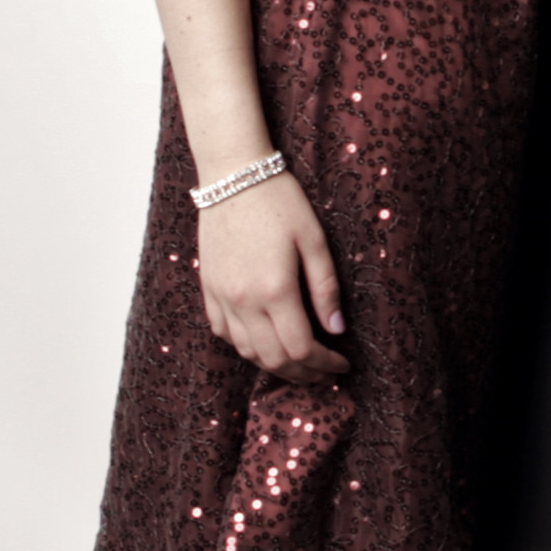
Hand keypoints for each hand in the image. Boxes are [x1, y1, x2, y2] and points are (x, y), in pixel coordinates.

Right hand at [199, 176, 345, 378]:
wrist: (233, 176)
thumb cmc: (280, 202)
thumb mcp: (314, 240)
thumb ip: (325, 288)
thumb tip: (336, 329)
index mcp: (275, 290)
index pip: (301, 349)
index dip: (325, 364)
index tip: (343, 364)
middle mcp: (243, 301)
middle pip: (275, 359)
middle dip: (305, 374)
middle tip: (326, 372)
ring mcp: (221, 297)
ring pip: (247, 352)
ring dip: (276, 365)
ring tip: (300, 363)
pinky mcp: (207, 289)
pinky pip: (224, 333)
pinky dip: (246, 347)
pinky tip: (264, 342)